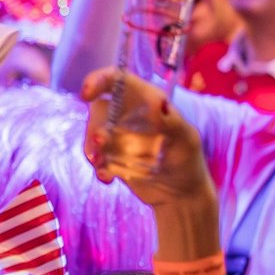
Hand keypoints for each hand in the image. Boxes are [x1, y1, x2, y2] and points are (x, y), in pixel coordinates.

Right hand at [79, 67, 213, 209]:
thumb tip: (157, 103)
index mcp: (147, 102)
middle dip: (94, 127)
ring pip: (93, 133)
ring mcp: (118, 135)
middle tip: (101, 145)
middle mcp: (129, 114)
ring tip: (102, 166)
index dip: (99, 80)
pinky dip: (98, 167)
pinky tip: (109, 178)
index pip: (119, 80)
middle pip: (99, 109)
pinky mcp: (110, 155)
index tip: (86, 94)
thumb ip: (172, 122)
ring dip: (92, 148)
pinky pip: (94, 155)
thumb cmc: (188, 162)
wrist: (180, 195)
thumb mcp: (185, 141)